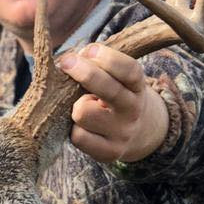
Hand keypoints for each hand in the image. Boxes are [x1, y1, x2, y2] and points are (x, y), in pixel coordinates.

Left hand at [57, 44, 169, 164]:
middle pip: (108, 89)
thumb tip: (68, 61)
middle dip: (84, 73)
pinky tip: (82, 126)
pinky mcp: (110, 153)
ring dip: (77, 106)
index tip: (89, 50)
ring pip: (83, 113)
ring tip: (83, 106)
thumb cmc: (114, 97)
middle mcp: (133, 110)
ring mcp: (123, 133)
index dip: (107, 58)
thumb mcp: (116, 79)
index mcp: (137, 87)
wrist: (136, 133)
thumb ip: (97, 66)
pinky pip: (78, 137)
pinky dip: (74, 129)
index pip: (129, 70)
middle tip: (66, 62)